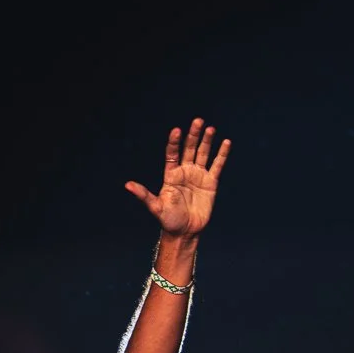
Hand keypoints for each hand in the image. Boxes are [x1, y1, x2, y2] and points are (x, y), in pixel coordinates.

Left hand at [124, 118, 229, 237]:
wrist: (185, 232)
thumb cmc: (168, 220)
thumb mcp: (155, 207)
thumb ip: (144, 194)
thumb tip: (127, 185)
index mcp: (171, 175)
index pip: (172, 154)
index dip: (174, 142)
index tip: (176, 130)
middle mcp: (184, 172)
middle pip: (189, 149)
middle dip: (193, 135)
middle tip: (198, 121)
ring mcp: (198, 176)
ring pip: (203, 154)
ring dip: (207, 141)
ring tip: (210, 128)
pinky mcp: (211, 183)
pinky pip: (217, 165)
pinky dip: (222, 154)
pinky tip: (226, 142)